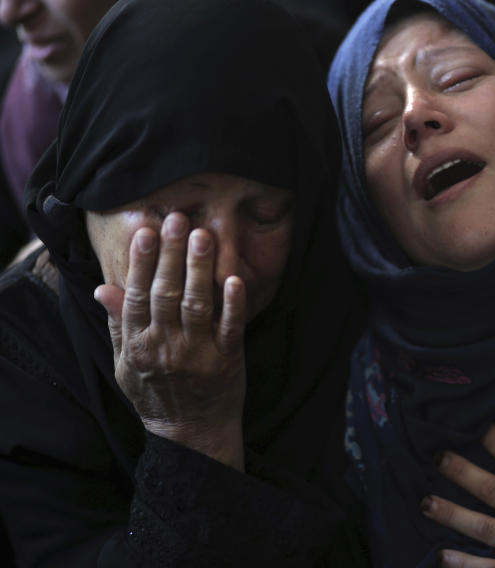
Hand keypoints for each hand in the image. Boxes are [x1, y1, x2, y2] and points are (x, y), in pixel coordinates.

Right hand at [94, 213, 246, 469]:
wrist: (191, 432)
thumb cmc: (155, 393)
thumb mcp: (126, 364)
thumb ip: (118, 324)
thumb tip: (101, 287)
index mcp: (137, 345)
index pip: (136, 295)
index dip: (141, 263)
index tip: (146, 231)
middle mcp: (165, 347)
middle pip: (166, 294)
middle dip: (171, 255)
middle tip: (176, 219)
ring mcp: (197, 354)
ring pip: (198, 305)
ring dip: (200, 269)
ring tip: (203, 236)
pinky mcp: (227, 360)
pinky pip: (231, 327)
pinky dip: (233, 303)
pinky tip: (235, 277)